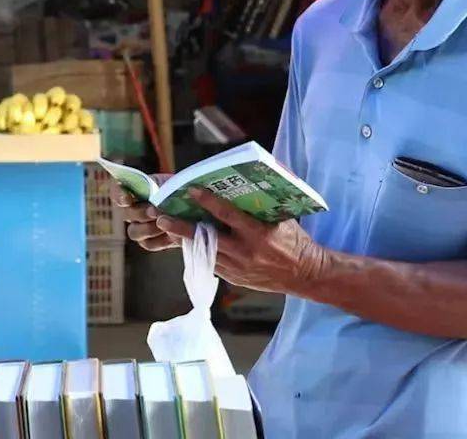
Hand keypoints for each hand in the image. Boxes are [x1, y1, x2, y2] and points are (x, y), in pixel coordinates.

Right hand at [112, 174, 179, 251]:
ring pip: (134, 232)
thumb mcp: (168, 182)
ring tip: (166, 223)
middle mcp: (131, 210)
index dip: (119, 195)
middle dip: (141, 213)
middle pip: (126, 214)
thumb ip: (158, 186)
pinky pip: (149, 244)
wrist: (191, 205)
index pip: (117, 191)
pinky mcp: (149, 241)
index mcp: (132, 191)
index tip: (128, 198)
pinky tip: (172, 234)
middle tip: (155, 211)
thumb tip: (156, 192)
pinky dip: (160, 240)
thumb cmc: (178, 190)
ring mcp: (138, 227)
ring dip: (149, 228)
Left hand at [154, 188, 326, 293]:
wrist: (305, 275)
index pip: (227, 214)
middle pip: (206, 238)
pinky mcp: (234, 279)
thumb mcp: (281, 219)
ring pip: (204, 252)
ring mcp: (238, 268)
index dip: (208, 201)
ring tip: (167, 228)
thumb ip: (259, 207)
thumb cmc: (294, 240)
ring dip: (184, 241)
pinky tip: (187, 243)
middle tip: (161, 218)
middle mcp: (245, 252)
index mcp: (258, 234)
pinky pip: (212, 263)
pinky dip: (199, 252)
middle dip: (181, 228)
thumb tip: (241, 187)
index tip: (191, 190)